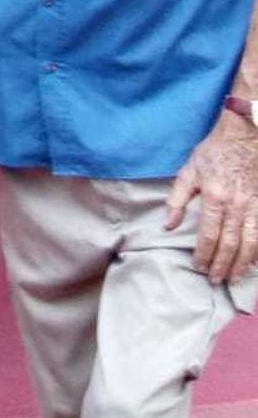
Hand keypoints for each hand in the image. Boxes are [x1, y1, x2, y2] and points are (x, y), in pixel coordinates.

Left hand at [165, 116, 257, 282]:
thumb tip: (168, 225)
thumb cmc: (213, 153)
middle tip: (215, 281)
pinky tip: (253, 263)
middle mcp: (236, 205)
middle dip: (222, 265)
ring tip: (233, 278)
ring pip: (250, 243)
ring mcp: (254, 206)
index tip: (199, 267)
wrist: (245, 136)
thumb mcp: (188, 171)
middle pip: (230, 243)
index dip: (204, 255)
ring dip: (242, 264)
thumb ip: (177, 200)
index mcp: (214, 197)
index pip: (208, 235)